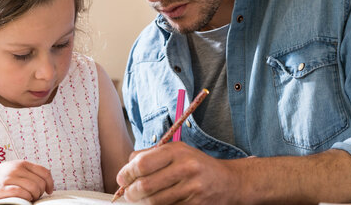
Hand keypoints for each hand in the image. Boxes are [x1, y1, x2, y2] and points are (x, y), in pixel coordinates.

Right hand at [0, 160, 53, 200]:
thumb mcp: (14, 168)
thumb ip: (28, 172)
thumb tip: (45, 181)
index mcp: (22, 163)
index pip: (44, 172)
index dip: (50, 182)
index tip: (49, 190)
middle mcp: (17, 169)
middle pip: (40, 182)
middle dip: (41, 192)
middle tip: (36, 196)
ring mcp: (10, 178)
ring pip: (34, 188)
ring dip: (35, 196)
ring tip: (30, 198)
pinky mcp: (4, 188)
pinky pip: (22, 194)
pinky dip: (26, 198)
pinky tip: (23, 199)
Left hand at [116, 142, 238, 204]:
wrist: (229, 181)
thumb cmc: (197, 165)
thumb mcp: (178, 151)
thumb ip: (151, 155)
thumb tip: (126, 167)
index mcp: (177, 151)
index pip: (142, 164)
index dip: (126, 174)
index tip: (122, 179)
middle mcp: (185, 168)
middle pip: (145, 186)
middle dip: (131, 193)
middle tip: (128, 194)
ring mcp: (191, 189)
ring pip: (154, 202)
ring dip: (142, 203)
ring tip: (140, 200)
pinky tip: (157, 203)